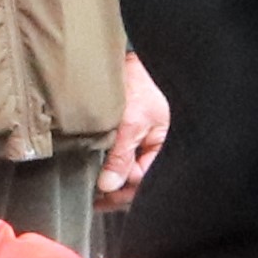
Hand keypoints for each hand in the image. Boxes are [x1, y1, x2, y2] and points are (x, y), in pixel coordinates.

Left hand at [100, 53, 168, 207]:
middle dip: (118, 190)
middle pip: (137, 179)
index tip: (100, 198)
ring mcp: (144, 140)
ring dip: (112, 179)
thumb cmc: (142, 83)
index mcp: (165, 146)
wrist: (132, 56)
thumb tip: (109, 187)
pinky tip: (96, 172)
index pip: (144, 179)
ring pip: (129, 170)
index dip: (122, 191)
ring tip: (92, 191)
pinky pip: (122, 157)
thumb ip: (121, 156)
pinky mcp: (130, 132)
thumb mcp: (131, 121)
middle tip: (94, 201)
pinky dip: (110, 165)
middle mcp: (156, 146)